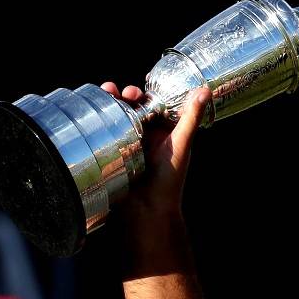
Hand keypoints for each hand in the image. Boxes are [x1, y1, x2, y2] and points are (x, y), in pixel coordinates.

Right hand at [100, 82, 211, 217]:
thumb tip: (206, 91)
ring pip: (117, 117)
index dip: (145, 94)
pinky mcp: (113, 153)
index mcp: (164, 131)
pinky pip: (105, 133)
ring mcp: (128, 144)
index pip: (153, 104)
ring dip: (109, 104)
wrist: (147, 209)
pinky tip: (92, 112)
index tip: (137, 90)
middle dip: (123, 96)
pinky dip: (99, 120)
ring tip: (105, 94)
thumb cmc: (169, 179)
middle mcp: (146, 135)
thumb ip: (191, 118)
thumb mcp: (181, 143)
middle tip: (118, 92)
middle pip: (132, 108)